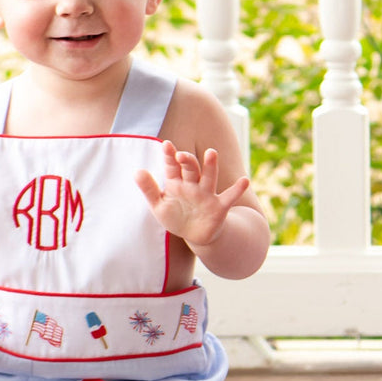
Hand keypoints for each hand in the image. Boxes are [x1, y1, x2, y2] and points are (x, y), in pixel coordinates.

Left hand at [135, 141, 250, 249]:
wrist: (195, 235)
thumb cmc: (176, 217)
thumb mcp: (158, 205)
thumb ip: (149, 189)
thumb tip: (136, 171)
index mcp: (176, 183)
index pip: (172, 167)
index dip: (169, 156)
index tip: (166, 145)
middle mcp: (192, 185)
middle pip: (190, 169)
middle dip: (187, 161)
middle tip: (182, 155)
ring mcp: (207, 195)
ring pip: (208, 177)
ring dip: (210, 166)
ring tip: (211, 153)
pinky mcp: (219, 207)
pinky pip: (229, 197)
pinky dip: (237, 189)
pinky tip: (245, 180)